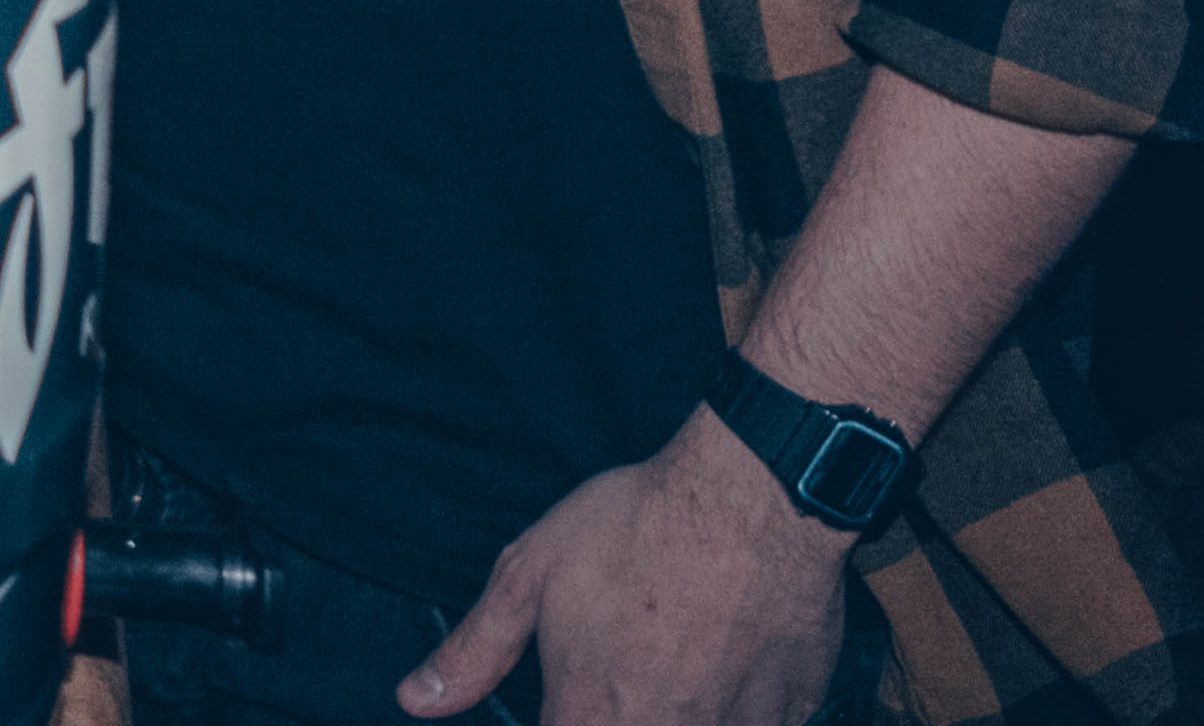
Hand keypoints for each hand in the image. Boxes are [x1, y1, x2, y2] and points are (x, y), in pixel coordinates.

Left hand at [405, 405, 857, 725]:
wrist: (754, 500)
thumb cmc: (636, 528)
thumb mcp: (530, 574)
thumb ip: (475, 652)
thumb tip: (414, 701)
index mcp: (589, 719)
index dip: (557, 722)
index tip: (562, 705)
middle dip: (610, 718)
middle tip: (620, 673)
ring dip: (672, 715)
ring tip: (670, 665)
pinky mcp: (789, 722)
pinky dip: (729, 714)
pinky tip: (721, 673)